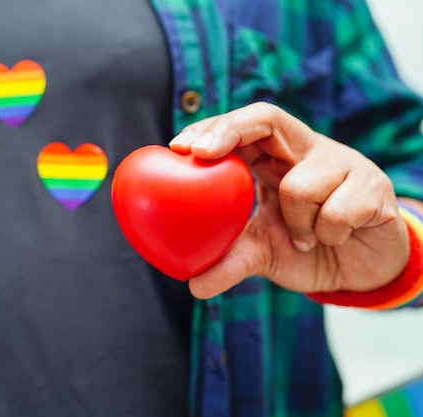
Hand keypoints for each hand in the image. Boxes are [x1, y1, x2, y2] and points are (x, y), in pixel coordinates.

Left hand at [169, 102, 409, 298]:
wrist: (363, 271)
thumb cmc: (307, 251)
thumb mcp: (263, 255)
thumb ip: (229, 262)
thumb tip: (193, 284)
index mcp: (275, 159)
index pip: (242, 127)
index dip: (212, 128)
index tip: (179, 146)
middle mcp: (305, 151)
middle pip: (267, 117)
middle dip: (228, 132)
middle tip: (199, 153)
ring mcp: (343, 164)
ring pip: (300, 185)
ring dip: (296, 224)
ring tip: (306, 239)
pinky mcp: (373, 186)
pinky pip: (337, 212)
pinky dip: (327, 236)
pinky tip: (334, 240)